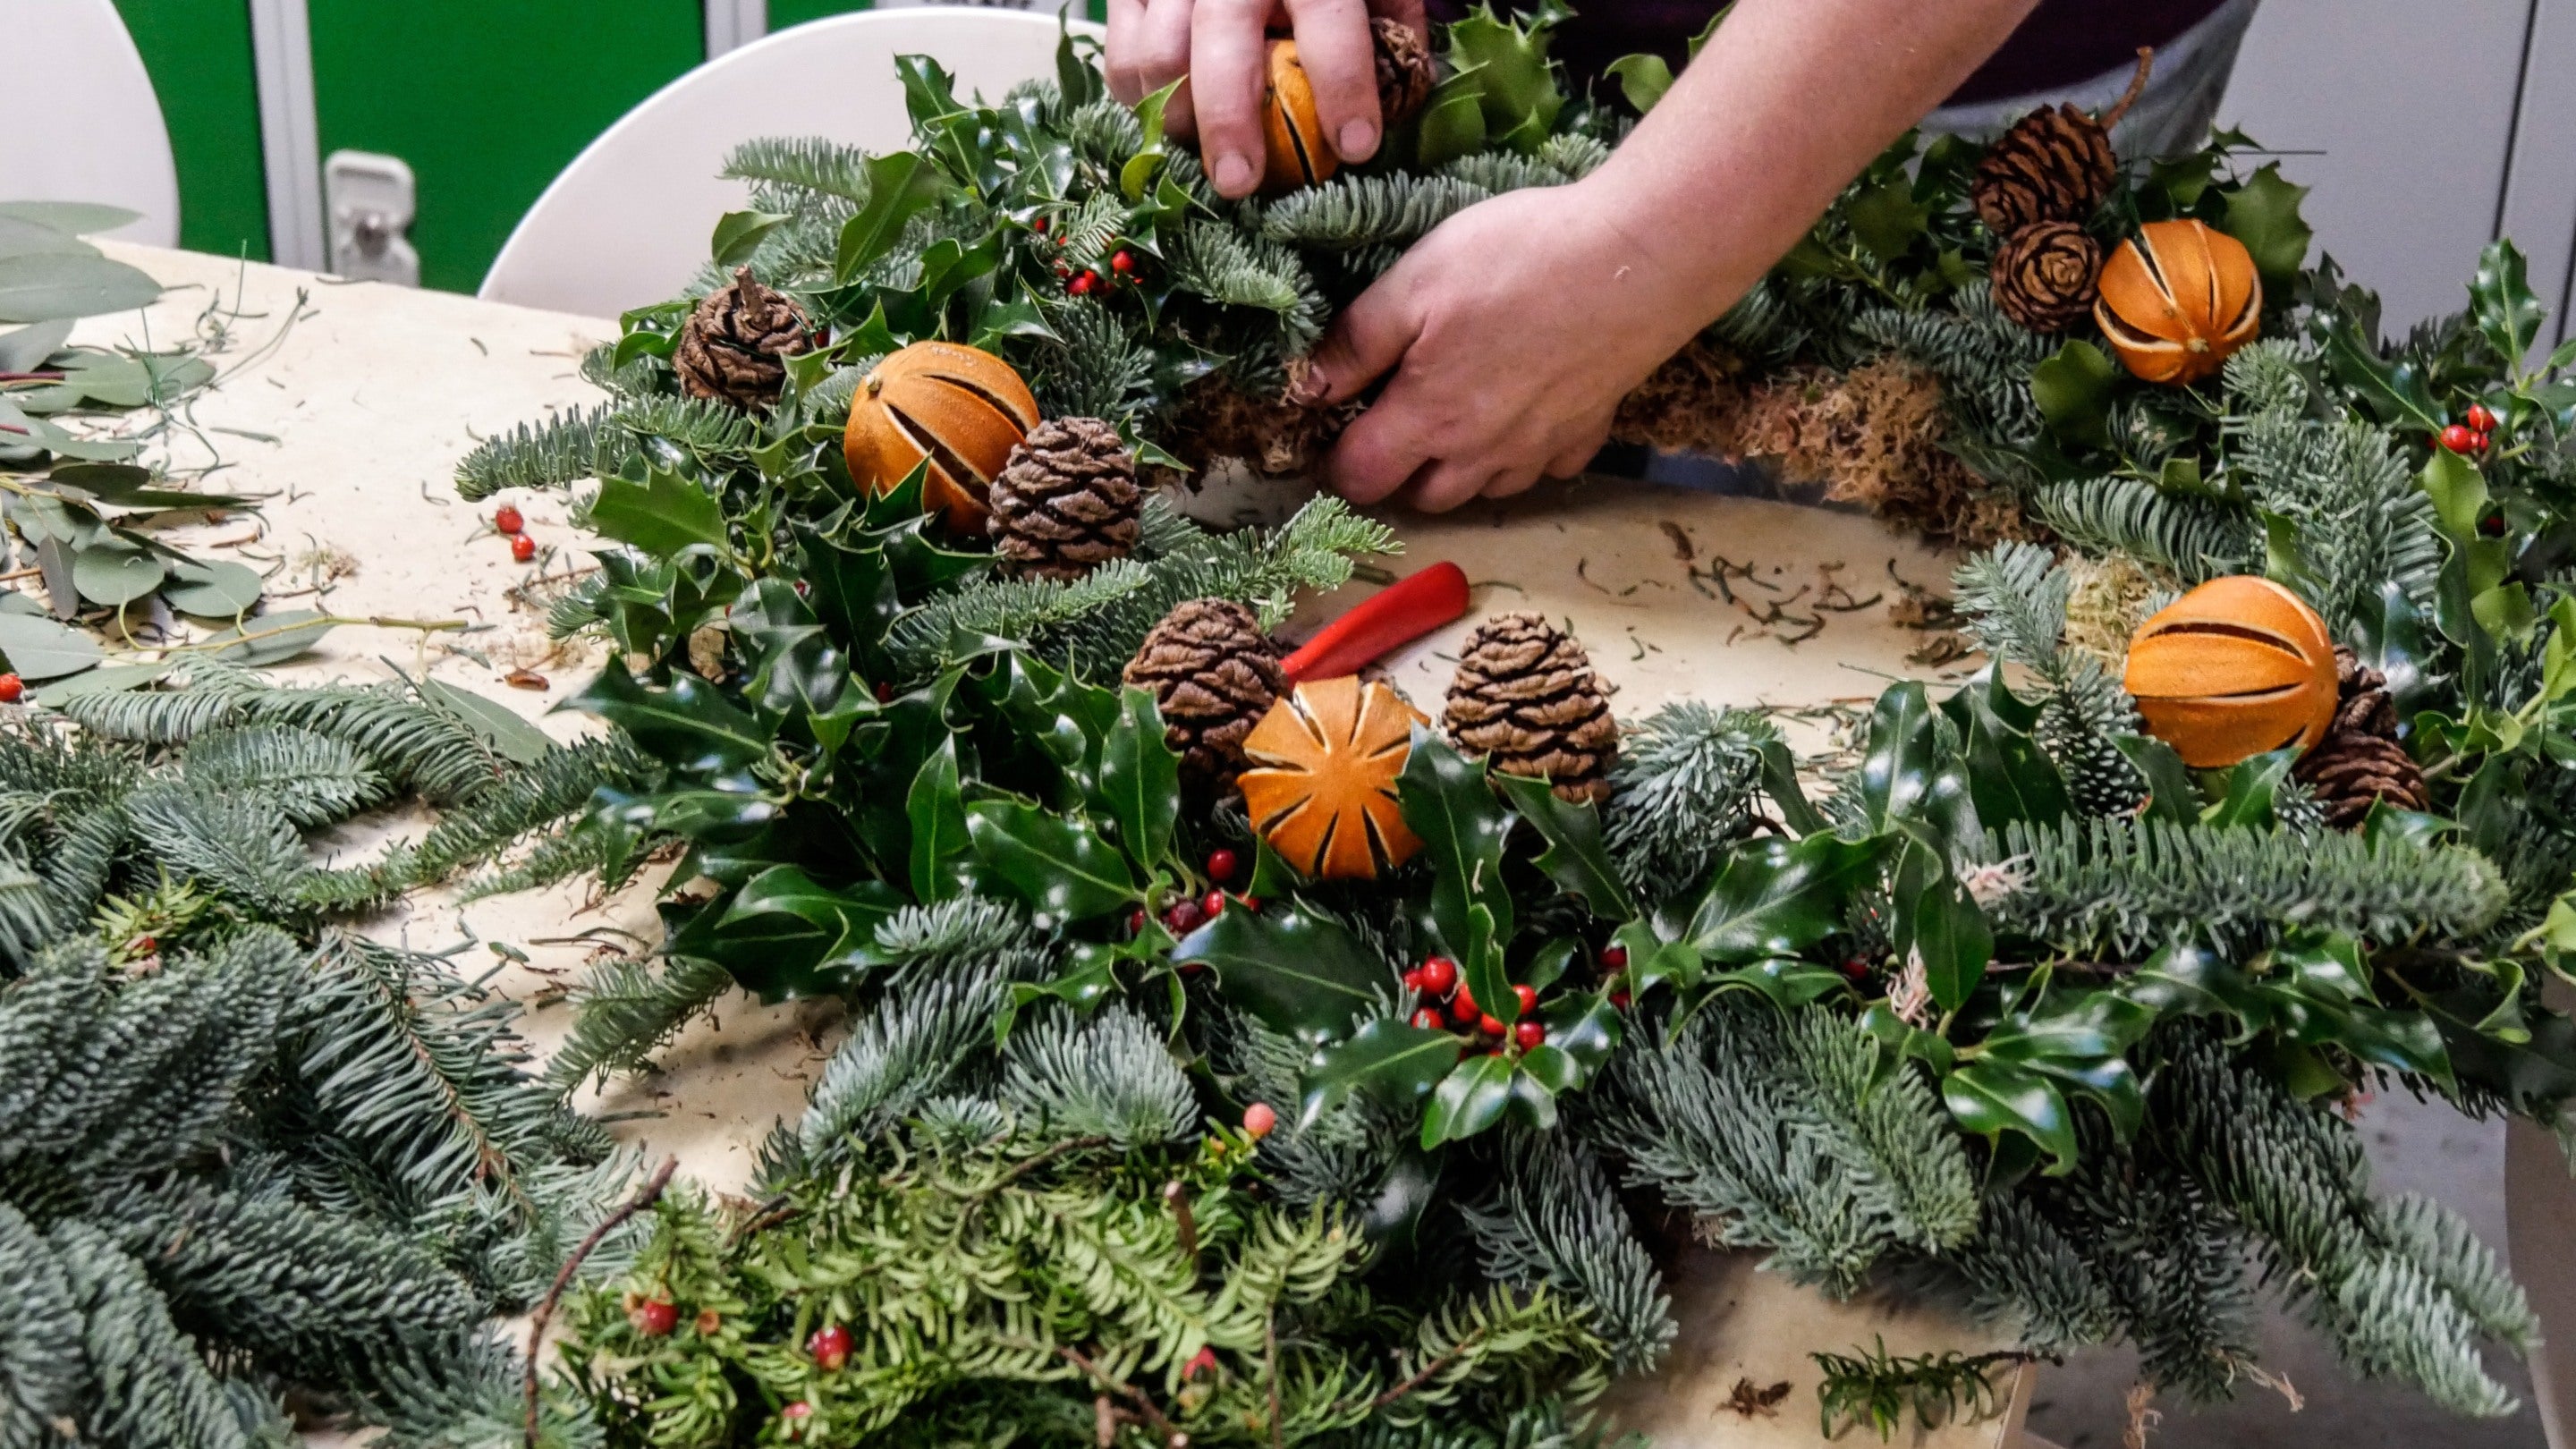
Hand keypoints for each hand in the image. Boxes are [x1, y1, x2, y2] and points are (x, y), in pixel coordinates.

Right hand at [1104, 0, 1422, 197]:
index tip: (1356, 147)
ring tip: (1200, 162)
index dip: (1344, 88)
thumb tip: (1403, 105)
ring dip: (1176, 122)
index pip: (1328, 26)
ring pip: (1154, 59)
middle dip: (1228, 123)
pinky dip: (1139, 103)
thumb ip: (1392, 27)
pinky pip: (1120, 58)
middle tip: (1240, 184)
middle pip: (1214, 49)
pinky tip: (1170, 128)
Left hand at [1305, 180, 1718, 511]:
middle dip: (1397, 470)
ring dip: (1457, 469)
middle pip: (1421, 495)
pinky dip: (1523, 454)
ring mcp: (1538, 449)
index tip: (1334, 428)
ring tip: (1455, 416)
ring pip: (1481, 490)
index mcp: (1427, 417)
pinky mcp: (1587, 433)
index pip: (1361, 476)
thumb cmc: (1518, 259)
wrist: (1638, 259)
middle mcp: (1480, 452)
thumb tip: (1307, 389)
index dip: (1336, 460)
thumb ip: (1356, 342)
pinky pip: (1543, 468)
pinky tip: (1523, 409)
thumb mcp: (1414, 282)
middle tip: (1393, 416)